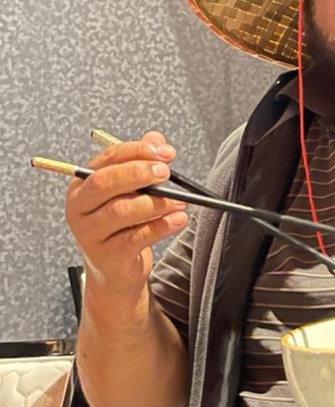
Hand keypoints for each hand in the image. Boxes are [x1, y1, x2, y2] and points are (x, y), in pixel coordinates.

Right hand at [65, 131, 187, 294]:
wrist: (115, 268)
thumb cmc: (121, 225)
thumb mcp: (130, 192)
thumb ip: (141, 163)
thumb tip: (156, 138)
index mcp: (83, 184)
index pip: (107, 159)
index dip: (138, 152)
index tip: (166, 152)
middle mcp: (80, 206)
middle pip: (105, 182)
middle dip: (139, 173)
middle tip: (166, 172)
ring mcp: (90, 232)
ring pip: (121, 210)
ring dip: (156, 203)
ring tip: (181, 201)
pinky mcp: (107, 255)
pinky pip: (136, 237)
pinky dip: (161, 227)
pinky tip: (178, 220)